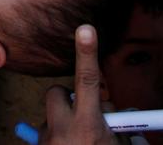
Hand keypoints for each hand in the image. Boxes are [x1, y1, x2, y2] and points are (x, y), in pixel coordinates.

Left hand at [39, 26, 117, 144]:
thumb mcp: (116, 144)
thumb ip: (114, 125)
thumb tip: (109, 110)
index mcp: (87, 125)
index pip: (88, 80)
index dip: (87, 53)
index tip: (86, 29)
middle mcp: (63, 128)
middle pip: (57, 91)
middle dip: (69, 97)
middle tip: (85, 115)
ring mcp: (47, 137)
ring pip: (51, 114)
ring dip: (64, 120)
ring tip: (78, 137)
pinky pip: (45, 131)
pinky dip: (57, 135)